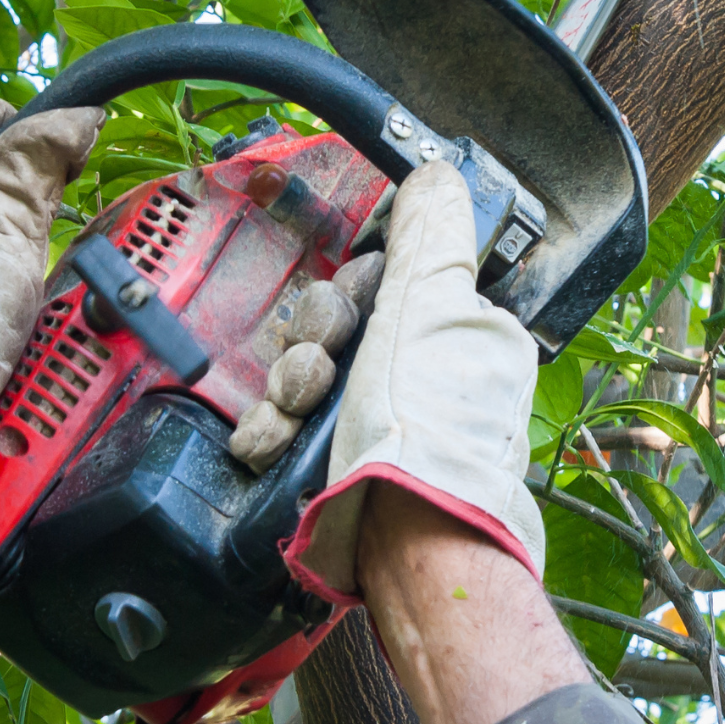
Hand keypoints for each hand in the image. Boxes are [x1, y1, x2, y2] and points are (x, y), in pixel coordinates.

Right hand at [274, 159, 545, 599]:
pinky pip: (291, 422)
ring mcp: (379, 419)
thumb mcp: (431, 308)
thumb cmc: (427, 431)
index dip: (359, 279)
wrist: (405, 549)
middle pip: (341, 320)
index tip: (354, 292)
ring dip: (291, 383)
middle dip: (317, 336)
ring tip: (295, 412)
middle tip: (322, 363)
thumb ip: (431, 235)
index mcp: (454, 330)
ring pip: (309, 369)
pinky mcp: (339, 461)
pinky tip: (270, 441)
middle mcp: (420, 373)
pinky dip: (273, 427)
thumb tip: (440, 173)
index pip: (389, 275)